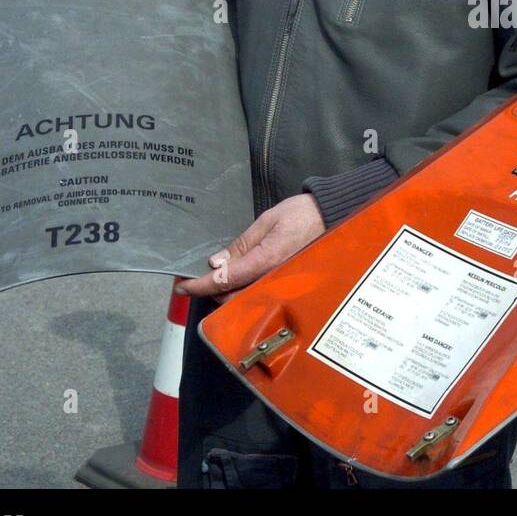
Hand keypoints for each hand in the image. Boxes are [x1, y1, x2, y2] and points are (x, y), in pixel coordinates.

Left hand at [176, 194, 326, 300]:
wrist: (334, 218)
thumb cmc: (302, 214)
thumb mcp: (267, 221)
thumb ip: (241, 244)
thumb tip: (217, 263)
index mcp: (266, 260)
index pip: (225, 279)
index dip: (200, 285)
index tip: (182, 287)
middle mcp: (273, 279)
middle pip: (231, 297)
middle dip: (212, 290)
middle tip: (199, 278)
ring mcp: (281, 286)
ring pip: (244, 301)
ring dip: (226, 294)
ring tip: (217, 279)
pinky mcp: (287, 287)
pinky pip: (259, 296)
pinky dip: (242, 293)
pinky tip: (237, 282)